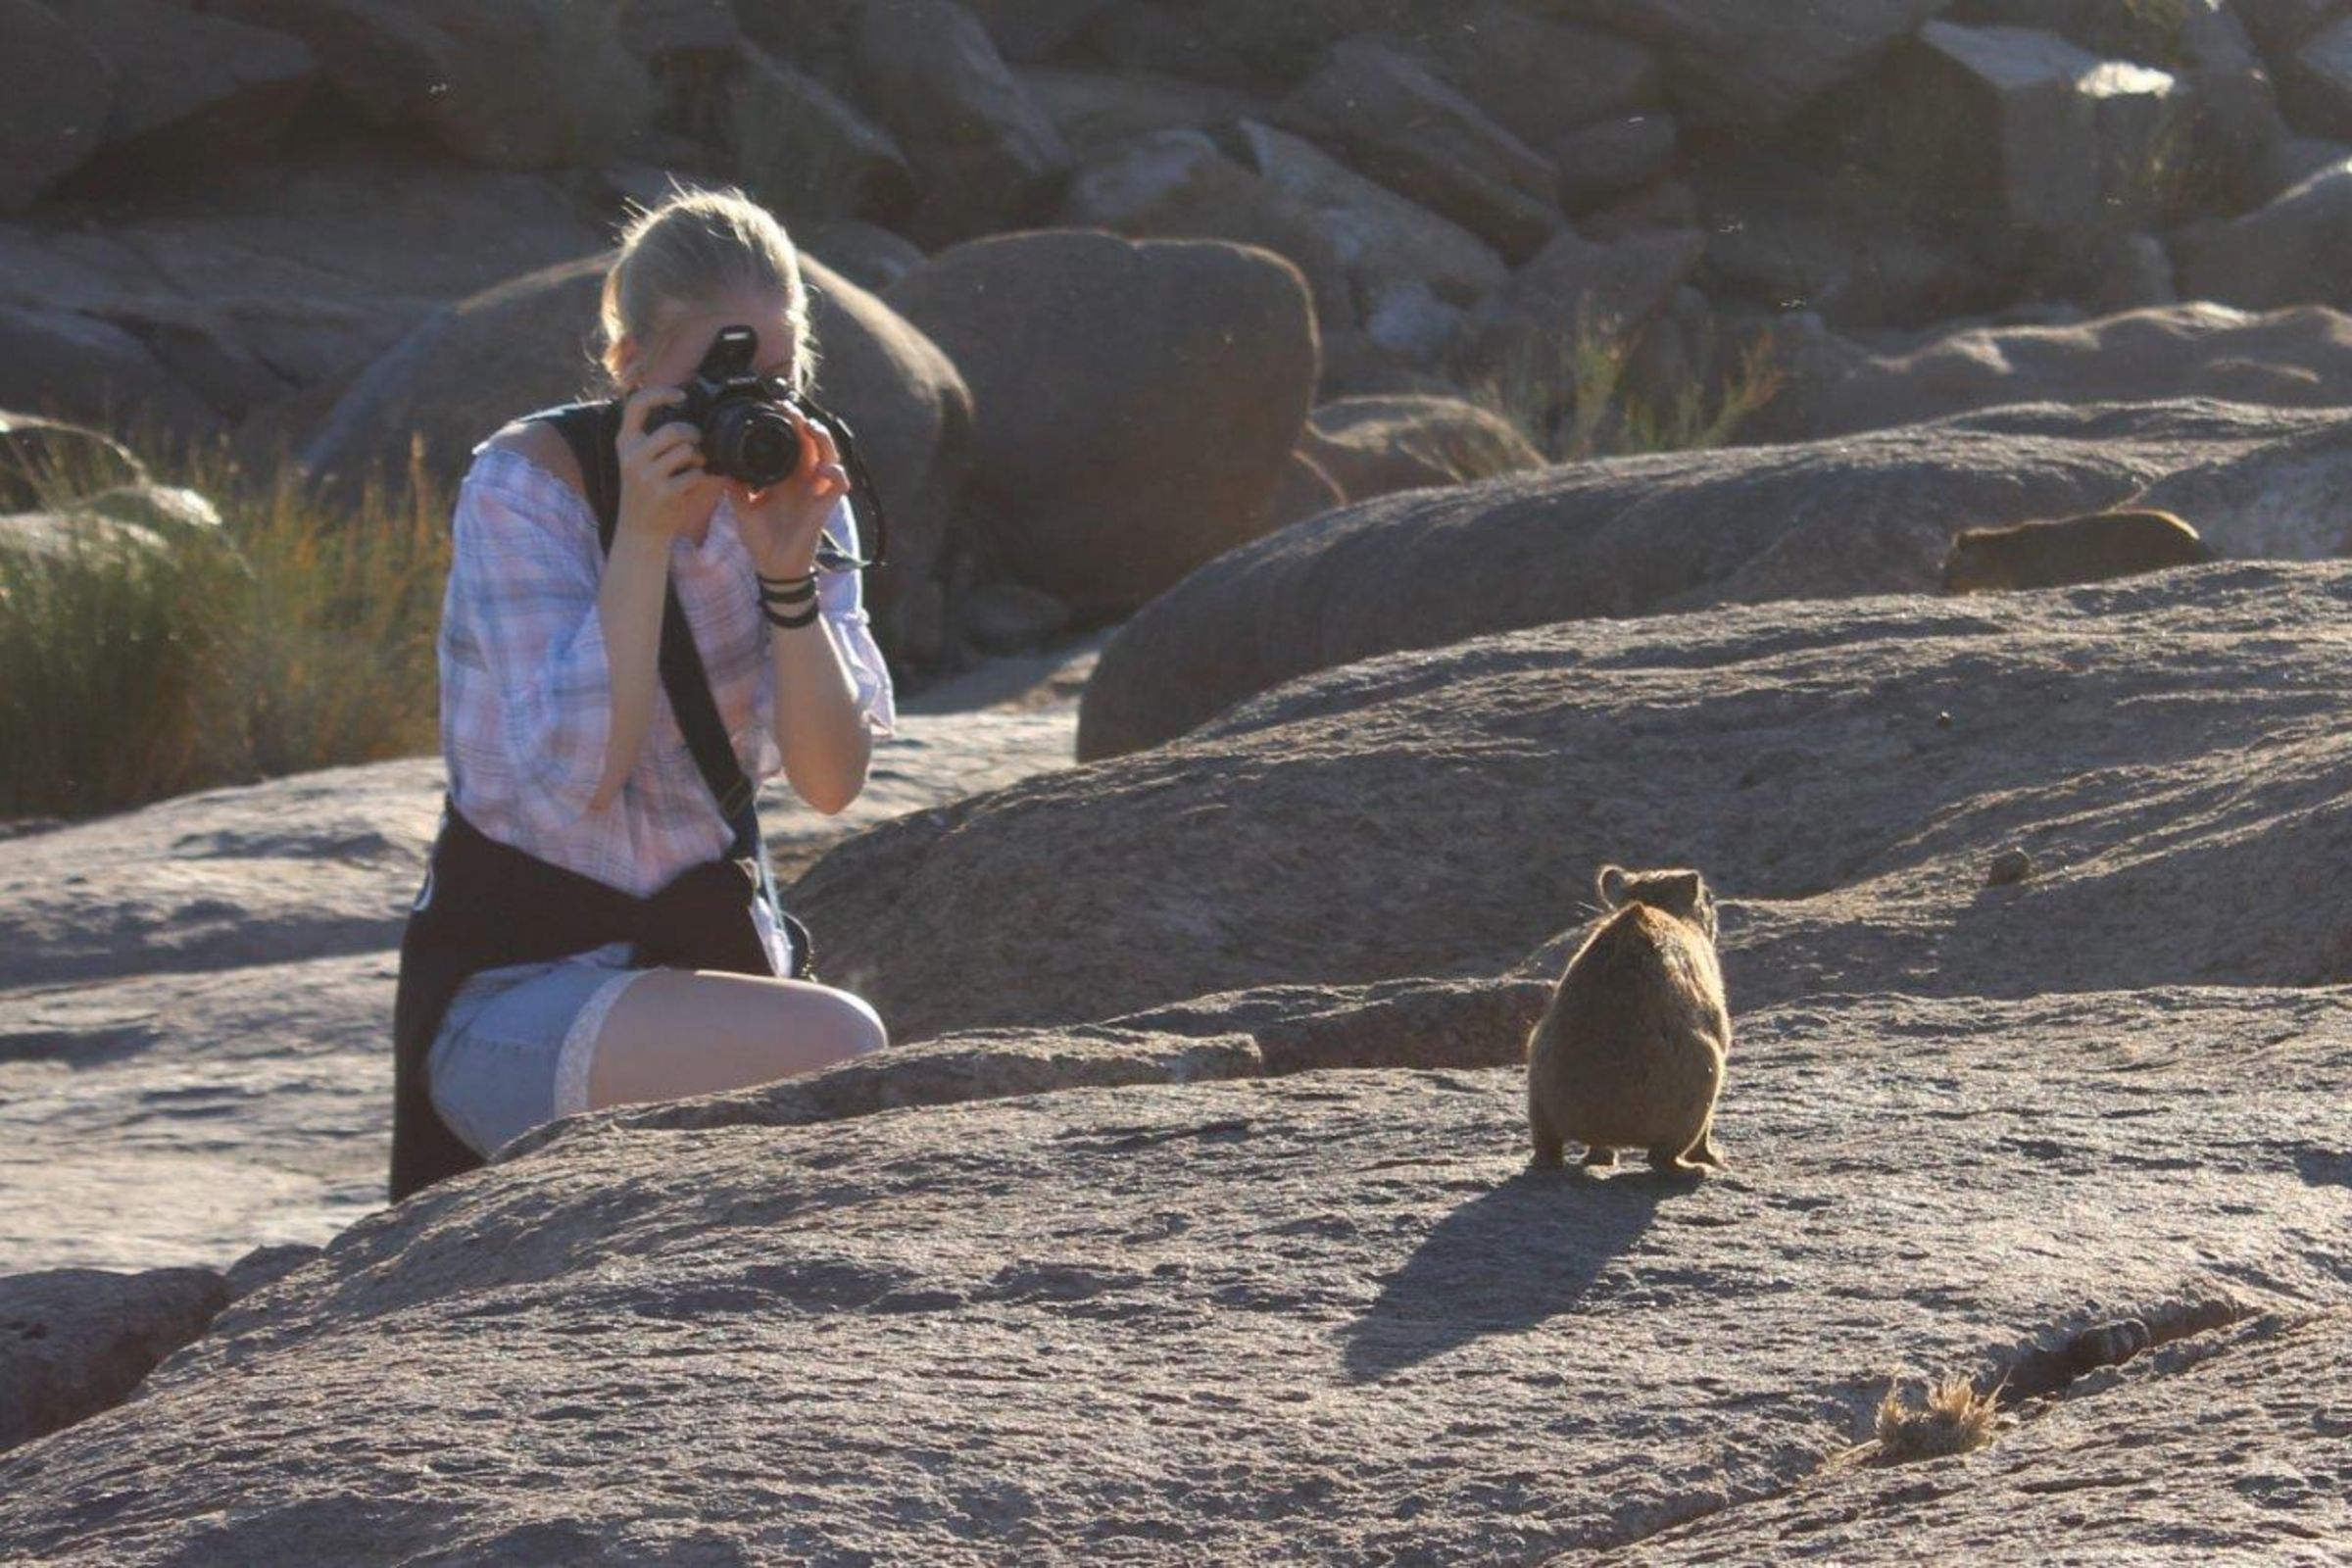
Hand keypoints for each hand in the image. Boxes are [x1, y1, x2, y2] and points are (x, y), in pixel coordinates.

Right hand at [615, 384, 725, 544]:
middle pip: (673, 429)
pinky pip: (694, 474)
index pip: (636, 404)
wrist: (639, 529)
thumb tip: (685, 410)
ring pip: (686, 451)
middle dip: (693, 434)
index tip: (681, 394)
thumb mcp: (638, 459)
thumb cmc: (646, 489)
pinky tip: (690, 485)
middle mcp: (632, 455)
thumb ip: (653, 436)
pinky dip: (698, 478)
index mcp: (625, 441)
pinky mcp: (664, 492)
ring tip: (694, 466)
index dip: (660, 393)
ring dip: (698, 457)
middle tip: (697, 443)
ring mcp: (647, 475)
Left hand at [730, 403, 850, 578]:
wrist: (772, 566)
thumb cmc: (759, 538)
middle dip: (803, 423)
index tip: (774, 408)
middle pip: (810, 442)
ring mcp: (814, 491)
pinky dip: (836, 473)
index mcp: (783, 477)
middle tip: (789, 410)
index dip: (787, 424)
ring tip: (810, 428)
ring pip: (829, 455)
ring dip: (823, 439)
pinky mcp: (824, 505)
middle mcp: (801, 480)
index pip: (790, 443)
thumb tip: (721, 463)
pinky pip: (838, 484)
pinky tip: (824, 467)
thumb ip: (735, 485)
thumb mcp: (741, 507)